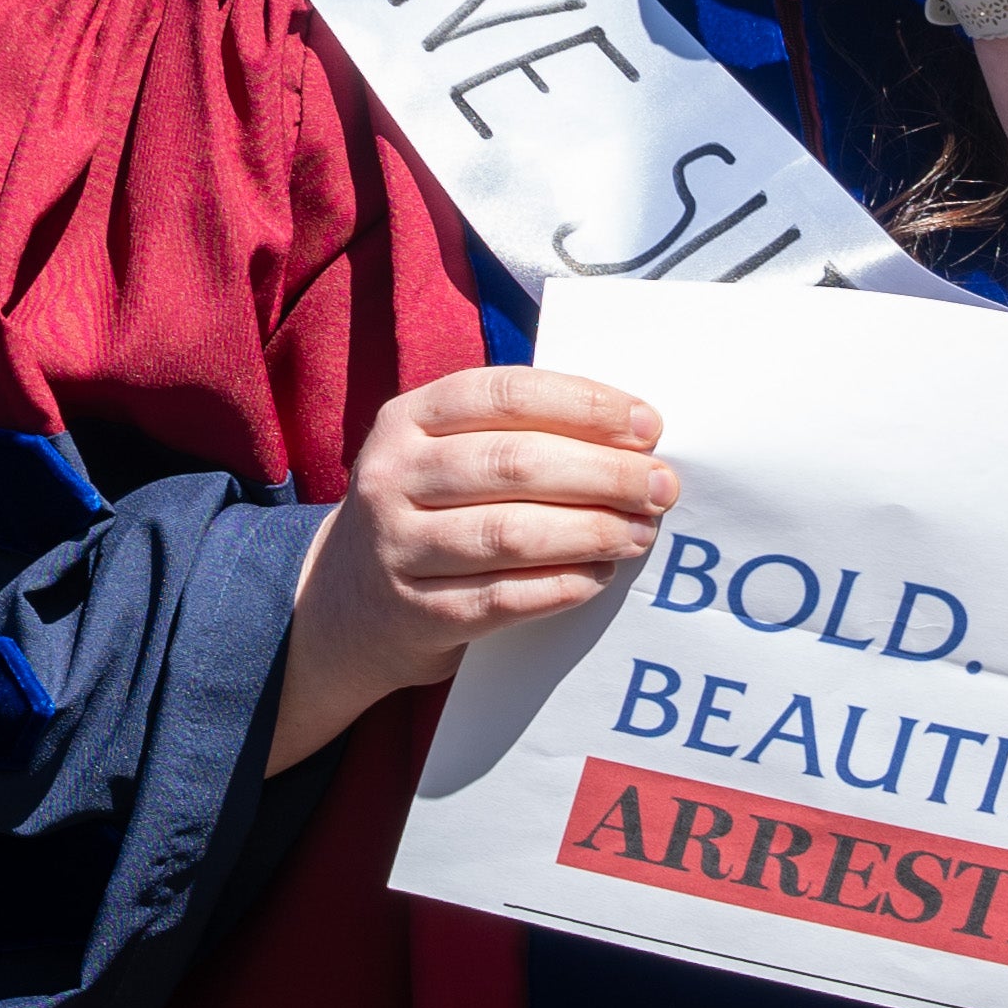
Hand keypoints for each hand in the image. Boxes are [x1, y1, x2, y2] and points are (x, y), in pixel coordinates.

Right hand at [274, 367, 675, 770]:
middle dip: (604, 473)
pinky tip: (598, 575)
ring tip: (640, 533)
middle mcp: (392, 477)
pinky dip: (562, 585)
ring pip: (510, 534)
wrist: (346, 603)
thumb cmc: (427, 511)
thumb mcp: (444, 451)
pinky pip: (503, 598)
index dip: (584, 406)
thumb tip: (634, 435)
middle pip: (515, 464)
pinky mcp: (415, 613)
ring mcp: (396, 547)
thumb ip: (518, 432)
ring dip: (591, 532)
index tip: (648, 425)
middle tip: (661, 487)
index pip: (505, 394)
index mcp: (407, 419)